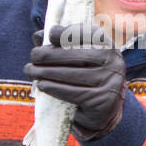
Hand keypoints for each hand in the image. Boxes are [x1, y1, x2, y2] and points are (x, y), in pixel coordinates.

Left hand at [26, 24, 125, 138]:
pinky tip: (41, 85)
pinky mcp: (103, 101)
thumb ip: (61, 46)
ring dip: (45, 72)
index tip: (50, 35)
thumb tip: (38, 36)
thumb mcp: (79, 59)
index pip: (90, 35)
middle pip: (76, 55)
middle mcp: (114, 64)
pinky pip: (72, 93)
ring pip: (71, 74)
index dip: (69, 32)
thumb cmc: (87, 79)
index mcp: (110, 49)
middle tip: (33, 56)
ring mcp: (110, 83)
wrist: (104, 112)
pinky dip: (53, 88)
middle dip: (49, 54)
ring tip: (31, 71)